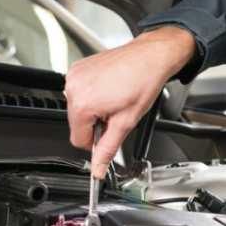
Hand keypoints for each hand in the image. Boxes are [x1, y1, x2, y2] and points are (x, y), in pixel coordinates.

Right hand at [65, 26, 196, 178]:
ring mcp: (74, 76)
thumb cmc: (144, 81)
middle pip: (77, 123)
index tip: (109, 132)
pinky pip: (80, 91)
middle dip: (96, 122)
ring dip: (95, 107)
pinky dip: (93, 93)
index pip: (78, 140)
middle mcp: (73, 88)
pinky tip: (110, 86)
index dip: (96, 141)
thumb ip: (108, 149)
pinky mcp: (78, 67)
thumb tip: (98, 169)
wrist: (151, 56)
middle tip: (117, 110)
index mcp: (82, 105)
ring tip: (115, 96)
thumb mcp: (126, 122)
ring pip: (78, 107)